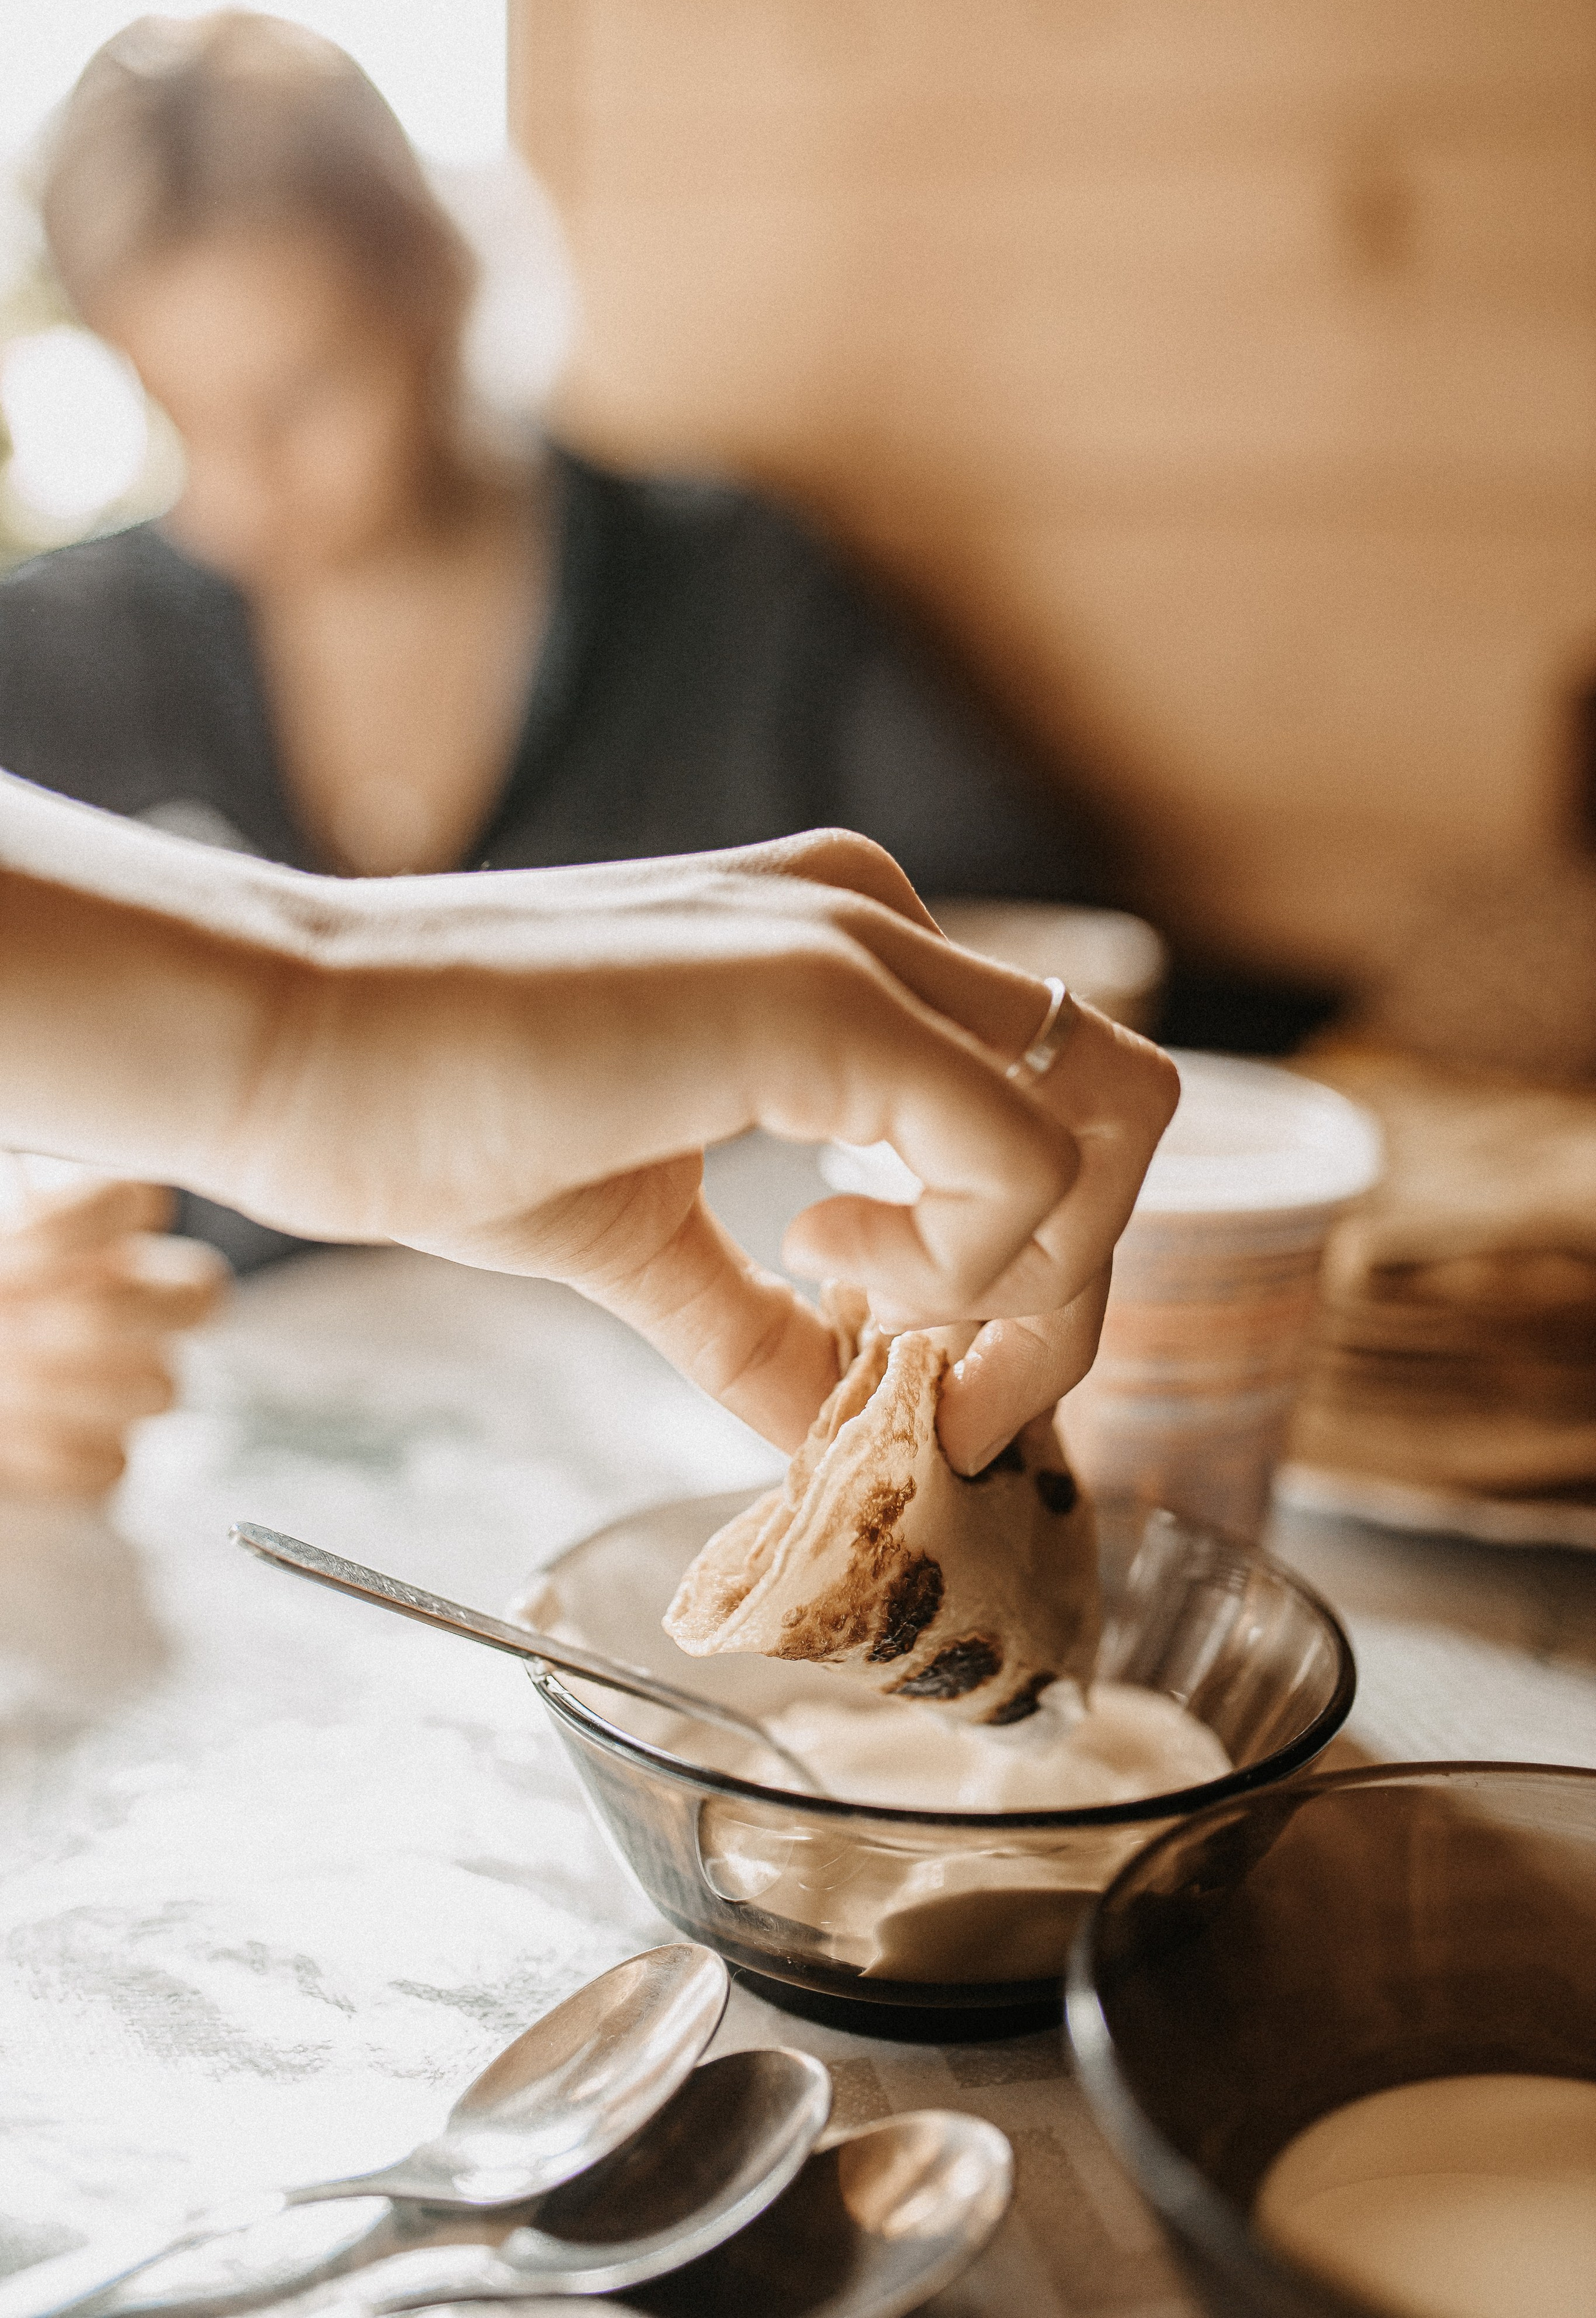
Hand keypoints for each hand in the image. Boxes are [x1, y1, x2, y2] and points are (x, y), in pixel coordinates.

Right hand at [0, 791, 1175, 1462]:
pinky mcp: (826, 993)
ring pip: (1109, 1124)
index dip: (1034, 1273)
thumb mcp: (637, 1239)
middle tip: (951, 1390)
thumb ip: (753, 1322)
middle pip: (1121, 1105)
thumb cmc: (436, 1115)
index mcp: (847, 950)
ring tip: (864, 1329)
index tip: (928, 1381)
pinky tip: (820, 1269)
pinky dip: (962, 1268)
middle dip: (1074, 1285)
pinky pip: (1016, 1158)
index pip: (1048, 1102)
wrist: (293, 1046)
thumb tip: (825, 1426)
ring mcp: (862, 940)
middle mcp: (879, 915)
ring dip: (1032, 1284)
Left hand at [0, 1175, 228, 1494]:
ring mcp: (132, 1377)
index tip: (9, 1254)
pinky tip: (3, 1432)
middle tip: (19, 1327)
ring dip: (63, 1391)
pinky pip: (113, 1462)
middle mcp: (137, 1297)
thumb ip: (13, 1250)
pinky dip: (46, 1452)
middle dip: (107, 1319)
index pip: (141, 1202)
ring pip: (161, 1390)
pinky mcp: (103, 1452)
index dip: (77, 1229)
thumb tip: (15, 1285)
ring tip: (0, 1379)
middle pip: (200, 1297)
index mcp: (101, 1224)